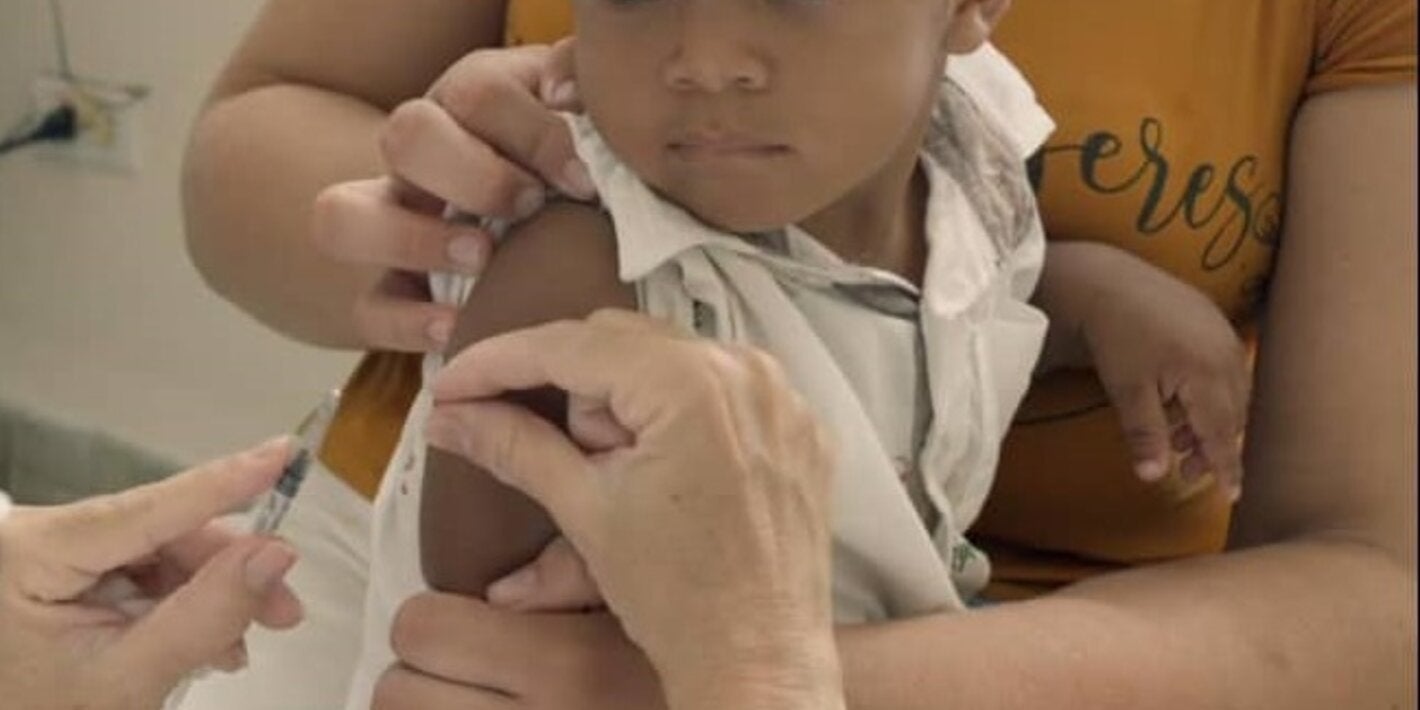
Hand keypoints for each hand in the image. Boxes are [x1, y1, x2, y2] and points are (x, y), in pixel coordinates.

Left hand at [0, 439, 303, 709]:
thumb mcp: (130, 677)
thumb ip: (206, 614)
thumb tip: (275, 555)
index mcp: (30, 553)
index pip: (144, 509)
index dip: (221, 484)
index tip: (281, 454)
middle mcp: (37, 536)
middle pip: (161, 535)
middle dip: (227, 573)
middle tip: (284, 610)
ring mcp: (53, 555)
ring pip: (161, 554)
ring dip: (211, 595)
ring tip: (238, 646)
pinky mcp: (67, 573)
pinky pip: (143, 573)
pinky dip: (183, 605)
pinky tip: (208, 640)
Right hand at [309, 39, 593, 352]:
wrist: (568, 213)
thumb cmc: (582, 161)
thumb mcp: (592, 116)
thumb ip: (583, 88)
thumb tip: (562, 92)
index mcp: (472, 102)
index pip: (477, 94)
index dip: (533, 135)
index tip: (584, 179)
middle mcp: (422, 155)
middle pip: (404, 135)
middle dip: (471, 175)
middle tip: (530, 205)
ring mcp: (395, 222)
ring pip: (342, 215)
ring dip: (412, 238)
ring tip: (481, 258)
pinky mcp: (394, 293)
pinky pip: (368, 308)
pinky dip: (407, 321)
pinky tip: (459, 325)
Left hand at [377, 594, 664, 709]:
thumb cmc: (687, 665)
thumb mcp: (653, 603)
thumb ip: (581, 569)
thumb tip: (497, 591)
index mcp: (567, 664)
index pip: (422, 627)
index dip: (435, 621)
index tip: (468, 625)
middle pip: (394, 694)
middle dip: (419, 678)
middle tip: (465, 675)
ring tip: (476, 707)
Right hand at [421, 309, 841, 709]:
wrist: (758, 660)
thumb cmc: (678, 598)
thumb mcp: (585, 510)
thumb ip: (514, 446)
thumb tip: (452, 416)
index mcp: (692, 384)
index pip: (572, 346)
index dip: (500, 362)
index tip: (453, 385)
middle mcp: (747, 370)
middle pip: (621, 343)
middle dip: (573, 394)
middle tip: (560, 458)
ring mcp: (780, 395)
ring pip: (669, 361)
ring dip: (626, 406)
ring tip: (624, 478)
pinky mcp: (798, 424)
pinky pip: (720, 389)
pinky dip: (679, 416)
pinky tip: (666, 475)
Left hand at [1069, 244, 1250, 498]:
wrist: (1107, 280)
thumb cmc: (1115, 338)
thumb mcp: (1127, 390)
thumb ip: (1146, 435)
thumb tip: (1155, 479)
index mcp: (1208, 374)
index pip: (1222, 432)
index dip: (1226, 465)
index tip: (1231, 495)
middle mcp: (1227, 354)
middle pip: (1233, 415)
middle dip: (1215, 446)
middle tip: (1189, 471)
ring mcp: (1225, 334)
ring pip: (1231, 393)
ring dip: (1211, 421)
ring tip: (1178, 441)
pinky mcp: (1216, 321)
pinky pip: (1225, 369)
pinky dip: (1210, 395)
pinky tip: (1182, 403)